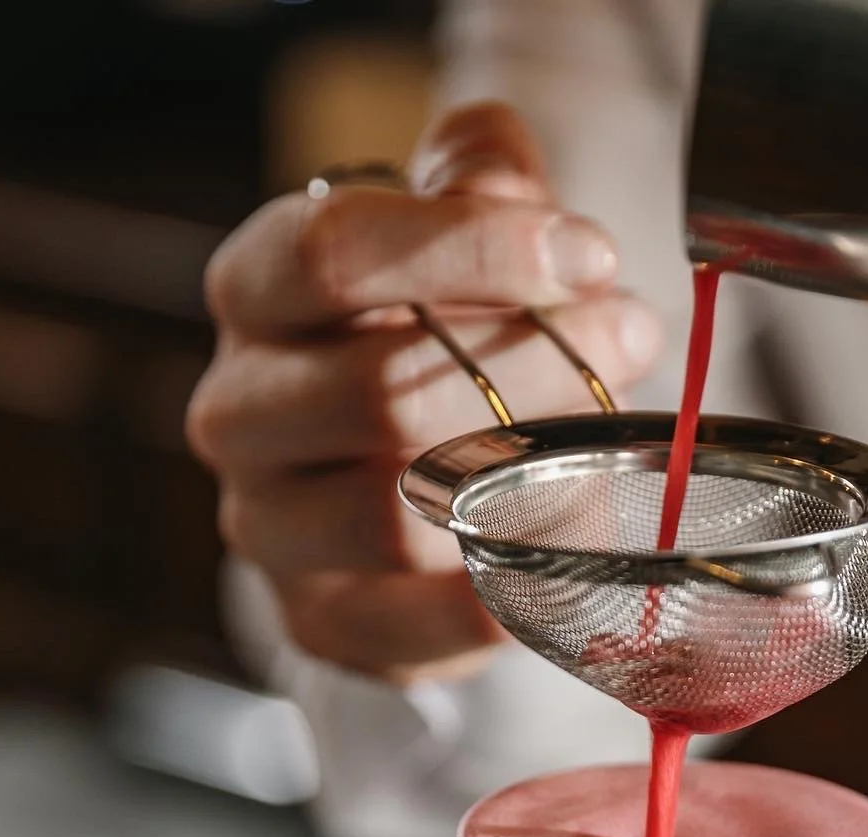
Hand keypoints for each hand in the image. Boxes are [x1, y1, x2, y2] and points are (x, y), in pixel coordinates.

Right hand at [187, 103, 661, 683]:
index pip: (328, 257)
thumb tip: (518, 199)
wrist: (388, 465)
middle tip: (627, 343)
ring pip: (401, 518)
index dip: (475, 251)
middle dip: (532, 369)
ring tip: (611, 441)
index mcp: (254, 294)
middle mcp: (239, 415)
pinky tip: (573, 542)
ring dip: (532, 478)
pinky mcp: (323, 621)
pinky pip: (418, 626)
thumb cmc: (426, 330)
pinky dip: (505, 590)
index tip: (592, 254)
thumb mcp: (454, 224)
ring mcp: (273, 529)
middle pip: (379, 397)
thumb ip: (481, 178)